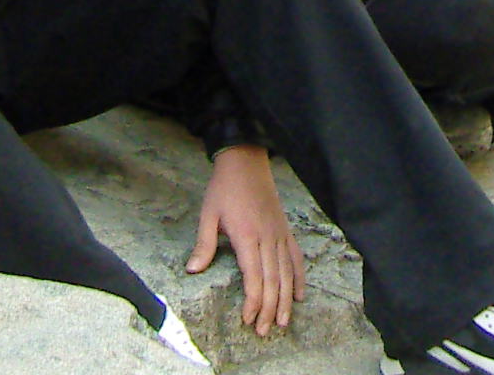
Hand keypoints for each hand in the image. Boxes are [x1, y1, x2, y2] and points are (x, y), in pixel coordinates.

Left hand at [189, 144, 304, 337]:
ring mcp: (280, 233)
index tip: (249, 320)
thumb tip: (193, 270)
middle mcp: (267, 237)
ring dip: (286, 300)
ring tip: (284, 322)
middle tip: (265, 331)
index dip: (254, 301)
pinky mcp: (286, 229)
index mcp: (247, 235)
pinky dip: (299, 277)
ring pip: (287, 273)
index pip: (254, 277)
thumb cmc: (224, 188)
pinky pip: (296, 257)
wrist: (246, 160)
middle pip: (273, 280)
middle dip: (270, 309)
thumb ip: (204, 244)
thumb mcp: (208, 214)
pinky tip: (299, 295)